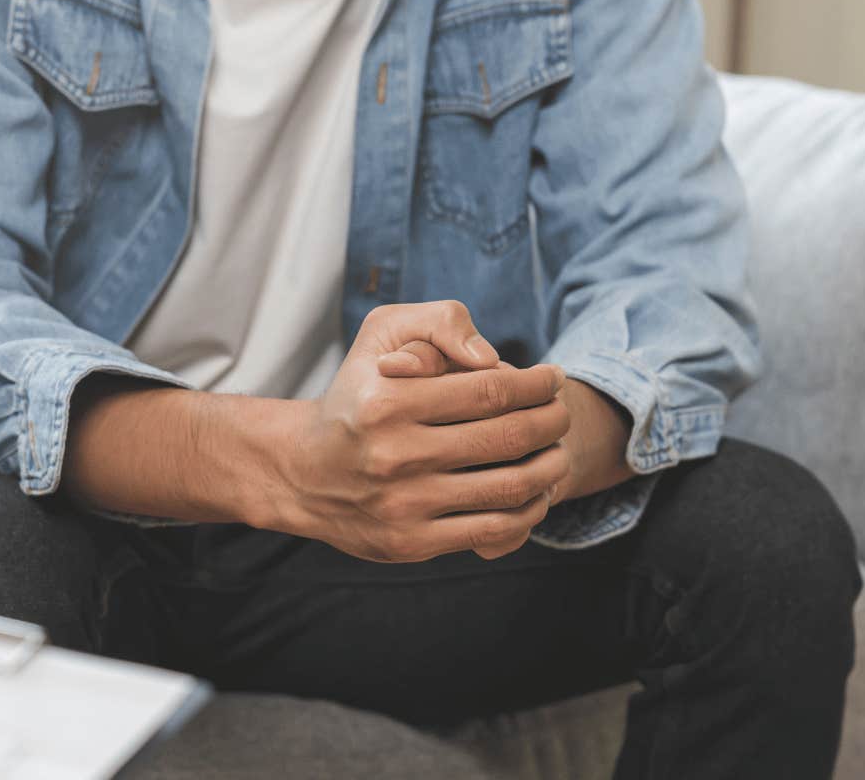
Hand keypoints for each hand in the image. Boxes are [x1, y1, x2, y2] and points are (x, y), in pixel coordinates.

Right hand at [255, 300, 571, 561]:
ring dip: (551, 466)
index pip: (490, 390)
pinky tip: (535, 492)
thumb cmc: (356, 395)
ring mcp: (404, 504)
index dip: (536, 384)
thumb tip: (490, 358)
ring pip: (511, 487)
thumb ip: (439, 322)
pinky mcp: (412, 542)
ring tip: (558, 451)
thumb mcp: (381, 335)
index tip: (553, 378)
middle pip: (508, 437)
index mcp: (387, 401)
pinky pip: (495, 530)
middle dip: (552, 421)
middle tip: (562, 412)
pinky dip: (529, 510)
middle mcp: (393, 454)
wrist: (303, 472)